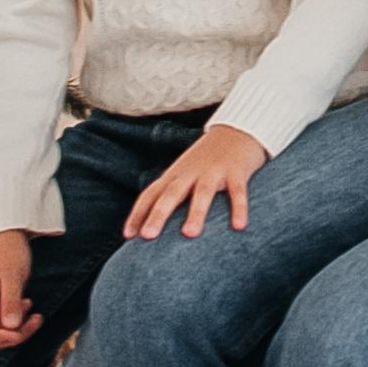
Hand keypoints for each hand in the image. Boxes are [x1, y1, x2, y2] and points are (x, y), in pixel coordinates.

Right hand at [0, 230, 40, 350]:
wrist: (6, 237)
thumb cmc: (8, 252)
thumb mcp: (12, 275)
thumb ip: (10, 300)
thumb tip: (11, 326)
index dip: (4, 337)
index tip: (25, 330)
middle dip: (15, 334)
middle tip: (36, 319)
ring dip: (17, 327)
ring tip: (32, 309)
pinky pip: (2, 321)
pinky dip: (16, 319)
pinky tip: (26, 303)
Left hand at [123, 123, 270, 242]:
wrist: (237, 130)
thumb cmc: (206, 160)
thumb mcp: (184, 174)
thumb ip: (169, 195)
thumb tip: (150, 226)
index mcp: (175, 175)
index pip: (151, 194)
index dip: (138, 214)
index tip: (128, 236)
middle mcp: (190, 173)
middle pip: (171, 194)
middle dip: (158, 215)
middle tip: (148, 236)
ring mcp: (214, 171)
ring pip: (202, 193)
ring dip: (195, 212)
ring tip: (189, 234)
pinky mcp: (236, 171)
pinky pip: (237, 191)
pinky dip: (238, 208)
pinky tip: (239, 226)